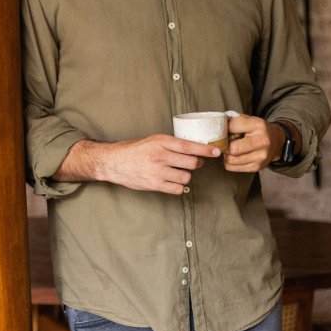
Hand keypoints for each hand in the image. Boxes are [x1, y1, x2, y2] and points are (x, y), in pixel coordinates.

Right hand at [58, 135, 220, 194]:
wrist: (114, 162)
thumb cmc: (133, 150)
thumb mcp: (152, 140)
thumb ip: (170, 144)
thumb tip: (193, 149)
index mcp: (161, 141)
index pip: (189, 146)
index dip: (205, 150)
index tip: (216, 152)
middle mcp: (160, 156)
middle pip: (192, 163)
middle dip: (196, 163)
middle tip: (193, 163)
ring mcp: (157, 171)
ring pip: (186, 177)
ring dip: (185, 176)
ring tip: (178, 172)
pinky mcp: (154, 184)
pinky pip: (177, 189)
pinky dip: (178, 187)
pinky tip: (173, 182)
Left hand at [224, 114, 276, 172]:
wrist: (276, 141)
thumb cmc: (256, 130)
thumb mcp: (248, 120)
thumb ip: (233, 122)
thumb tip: (215, 127)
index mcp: (258, 125)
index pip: (232, 127)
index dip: (224, 128)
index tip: (224, 130)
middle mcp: (262, 141)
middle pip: (233, 148)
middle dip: (225, 145)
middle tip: (225, 143)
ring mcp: (261, 156)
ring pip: (231, 160)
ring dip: (226, 155)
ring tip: (230, 150)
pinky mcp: (257, 167)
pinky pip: (233, 167)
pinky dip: (229, 163)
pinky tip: (234, 156)